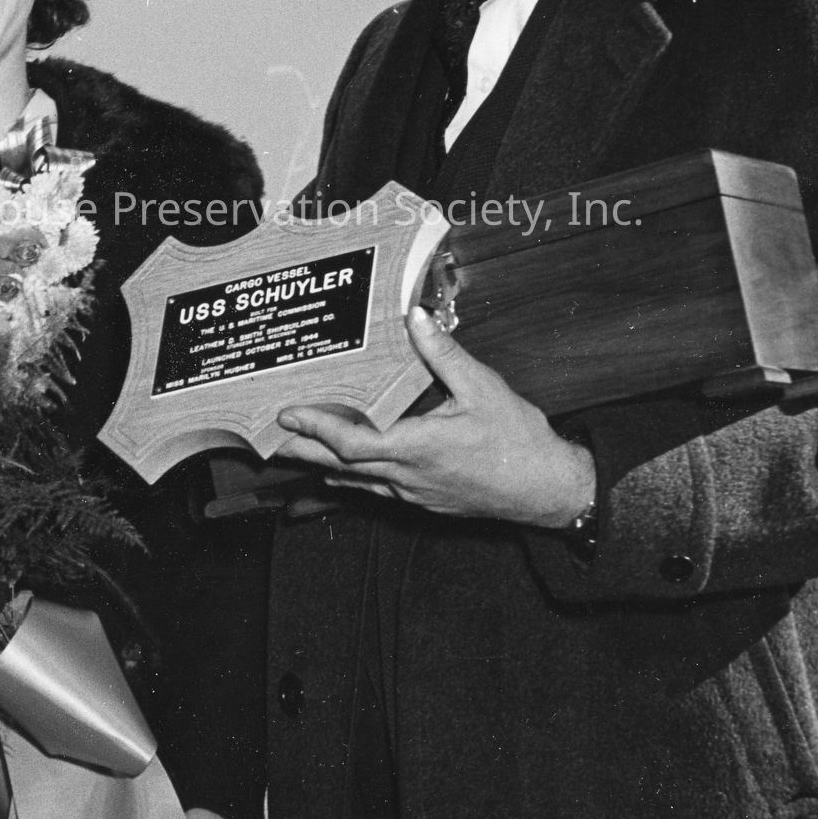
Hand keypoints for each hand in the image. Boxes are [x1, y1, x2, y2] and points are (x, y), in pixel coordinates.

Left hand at [270, 306, 596, 529]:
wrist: (547, 490)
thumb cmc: (519, 442)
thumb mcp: (484, 388)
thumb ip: (444, 354)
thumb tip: (417, 317)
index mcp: (416, 448)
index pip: (350, 442)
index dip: (315, 428)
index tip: (288, 414)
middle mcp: (406, 476)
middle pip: (340, 467)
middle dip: (303, 450)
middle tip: (270, 438)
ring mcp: (413, 493)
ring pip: (355, 482)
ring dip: (323, 465)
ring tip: (294, 450)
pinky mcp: (424, 501)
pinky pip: (376, 491)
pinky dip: (351, 478)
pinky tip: (341, 473)